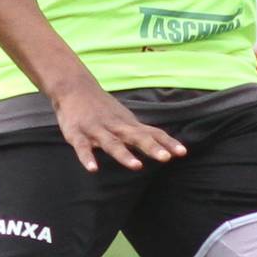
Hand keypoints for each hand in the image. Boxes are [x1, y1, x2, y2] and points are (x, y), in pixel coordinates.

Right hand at [51, 79, 187, 173]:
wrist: (73, 86)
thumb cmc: (102, 107)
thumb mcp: (125, 118)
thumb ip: (141, 133)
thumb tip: (166, 146)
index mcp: (128, 125)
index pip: (152, 133)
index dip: (167, 143)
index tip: (183, 153)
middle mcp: (116, 126)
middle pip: (136, 138)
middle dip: (152, 148)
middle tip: (166, 158)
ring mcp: (96, 130)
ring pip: (112, 143)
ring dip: (124, 155)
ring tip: (137, 166)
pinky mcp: (77, 134)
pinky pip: (83, 148)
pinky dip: (87, 158)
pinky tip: (93, 169)